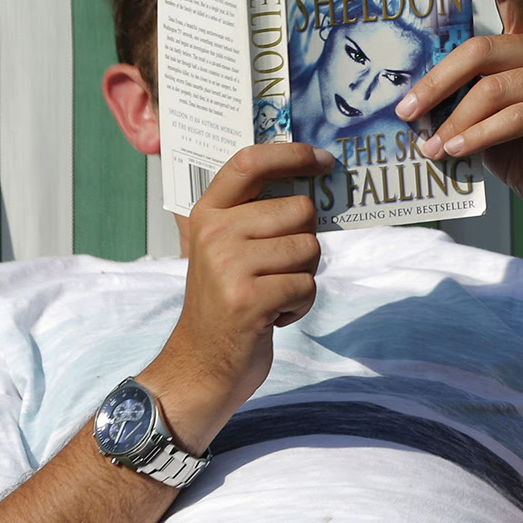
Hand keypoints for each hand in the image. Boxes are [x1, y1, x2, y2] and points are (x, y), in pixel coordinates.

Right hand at [143, 142, 332, 452]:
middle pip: (300, 210)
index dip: (292, 154)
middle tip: (276, 271)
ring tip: (271, 294)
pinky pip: (307, 285)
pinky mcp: (248, 299)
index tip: (323, 161)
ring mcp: (229, 265)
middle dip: (303, 243)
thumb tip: (309, 179)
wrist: (199, 367)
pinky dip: (300, 305)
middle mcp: (214, 233)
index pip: (250, 162)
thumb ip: (253, 215)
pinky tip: (273, 316)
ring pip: (309, 248)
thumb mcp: (225, 250)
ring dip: (302, 277)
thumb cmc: (225, 304)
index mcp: (208, 214)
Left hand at [392, 0, 522, 235]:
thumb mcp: (480, 115)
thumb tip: (405, 93)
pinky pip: (514, 118)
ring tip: (428, 147)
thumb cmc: (514, 151)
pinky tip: (454, 152)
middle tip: (403, 112)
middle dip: (436, 82)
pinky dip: (477, 137)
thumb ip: (461, 92)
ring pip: (492, 89)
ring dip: (453, 122)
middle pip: (481, 49)